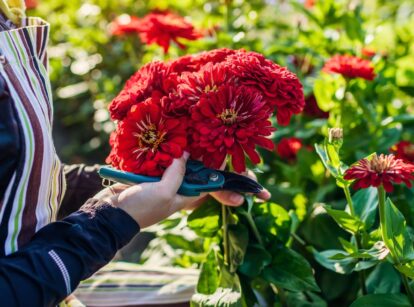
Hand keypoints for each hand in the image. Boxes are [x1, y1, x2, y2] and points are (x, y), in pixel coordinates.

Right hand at [99, 153, 270, 227]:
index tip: (248, 168)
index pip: (215, 184)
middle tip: (224, 136)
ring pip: (183, 161)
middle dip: (213, 156)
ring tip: (201, 131)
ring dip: (188, 149)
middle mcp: (181, 187)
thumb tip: (186, 153)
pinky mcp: (152, 173)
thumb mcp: (165, 192)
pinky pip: (166, 159)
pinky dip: (170, 149)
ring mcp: (166, 179)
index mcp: (189, 195)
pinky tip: (174, 136)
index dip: (231, 177)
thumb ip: (179, 173)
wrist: (110, 213)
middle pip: (201, 169)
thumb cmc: (140, 207)